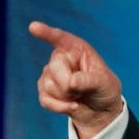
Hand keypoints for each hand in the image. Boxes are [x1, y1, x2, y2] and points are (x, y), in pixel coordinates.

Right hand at [29, 21, 123, 138]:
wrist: (100, 110)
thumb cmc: (105, 89)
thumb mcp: (104, 83)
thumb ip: (88, 81)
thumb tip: (71, 82)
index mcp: (77, 49)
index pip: (61, 38)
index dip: (47, 33)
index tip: (33, 27)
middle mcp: (62, 58)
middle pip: (54, 67)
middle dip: (69, 83)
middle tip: (83, 89)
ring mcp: (51, 74)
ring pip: (49, 85)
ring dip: (67, 96)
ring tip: (79, 95)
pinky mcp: (45, 90)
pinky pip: (45, 99)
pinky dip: (60, 106)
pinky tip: (73, 106)